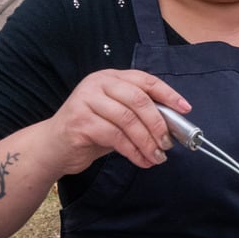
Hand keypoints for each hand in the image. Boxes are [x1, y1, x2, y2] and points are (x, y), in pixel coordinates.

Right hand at [41, 69, 190, 173]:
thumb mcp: (117, 117)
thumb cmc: (90, 131)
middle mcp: (97, 84)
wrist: (53, 147)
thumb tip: (171, 126)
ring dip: (147, 142)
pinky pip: (116, 137)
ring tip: (157, 157)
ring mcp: (86, 101)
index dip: (168, 94)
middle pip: (138, 100)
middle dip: (159, 124)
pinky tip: (142, 160)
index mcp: (110, 77)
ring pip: (128, 120)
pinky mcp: (80, 122)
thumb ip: (138, 114)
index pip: (145, 80)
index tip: (185, 109)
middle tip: (168, 143)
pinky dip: (134, 151)